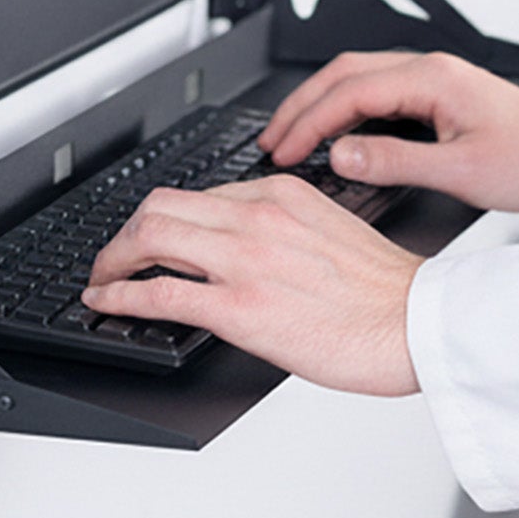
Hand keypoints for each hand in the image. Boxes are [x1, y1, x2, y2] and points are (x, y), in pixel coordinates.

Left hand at [82, 176, 423, 394]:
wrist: (415, 323)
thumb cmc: (386, 290)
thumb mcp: (331, 229)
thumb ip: (284, 227)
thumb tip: (246, 247)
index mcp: (281, 194)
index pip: (199, 194)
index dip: (163, 218)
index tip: (153, 238)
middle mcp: (257, 217)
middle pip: (159, 205)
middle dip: (125, 233)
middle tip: (114, 258)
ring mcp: (244, 260)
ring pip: (149, 238)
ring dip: (112, 260)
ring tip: (103, 280)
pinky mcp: (238, 308)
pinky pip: (158, 295)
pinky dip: (120, 298)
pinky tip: (107, 305)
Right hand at [260, 51, 518, 215]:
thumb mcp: (459, 171)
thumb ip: (394, 161)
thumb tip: (341, 155)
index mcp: (433, 78)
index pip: (350, 92)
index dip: (310, 121)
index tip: (284, 149)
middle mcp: (431, 69)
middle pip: (344, 74)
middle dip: (302, 106)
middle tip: (272, 140)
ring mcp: (434, 78)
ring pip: (358, 78)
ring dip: (321, 105)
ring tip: (291, 135)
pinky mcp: (439, 94)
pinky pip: (377, 91)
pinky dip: (346, 109)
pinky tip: (334, 132)